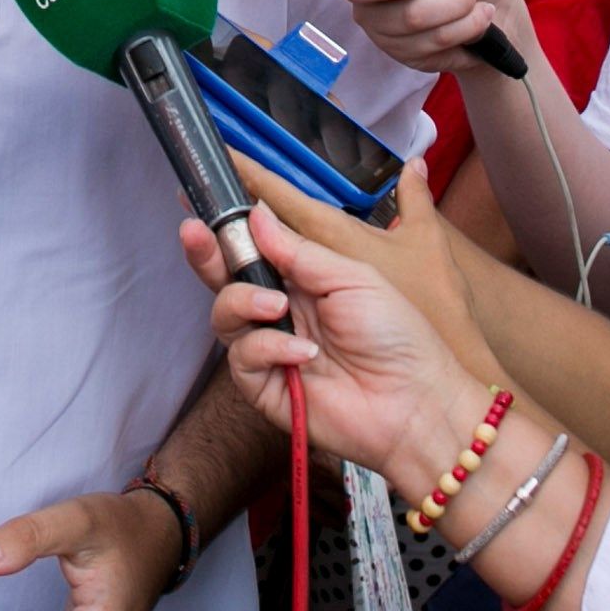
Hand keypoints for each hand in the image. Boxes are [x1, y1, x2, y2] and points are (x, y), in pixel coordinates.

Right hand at [183, 200, 494, 507]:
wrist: (415, 403)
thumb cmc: (397, 336)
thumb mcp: (352, 278)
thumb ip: (299, 251)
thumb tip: (256, 214)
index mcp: (303, 281)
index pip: (254, 250)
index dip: (227, 230)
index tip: (203, 207)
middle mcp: (281, 312)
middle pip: (226, 280)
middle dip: (206, 255)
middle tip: (194, 233)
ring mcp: (272, 350)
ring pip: (225, 316)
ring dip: (243, 302)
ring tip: (278, 306)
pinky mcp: (267, 388)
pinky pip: (243, 358)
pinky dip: (267, 348)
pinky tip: (303, 353)